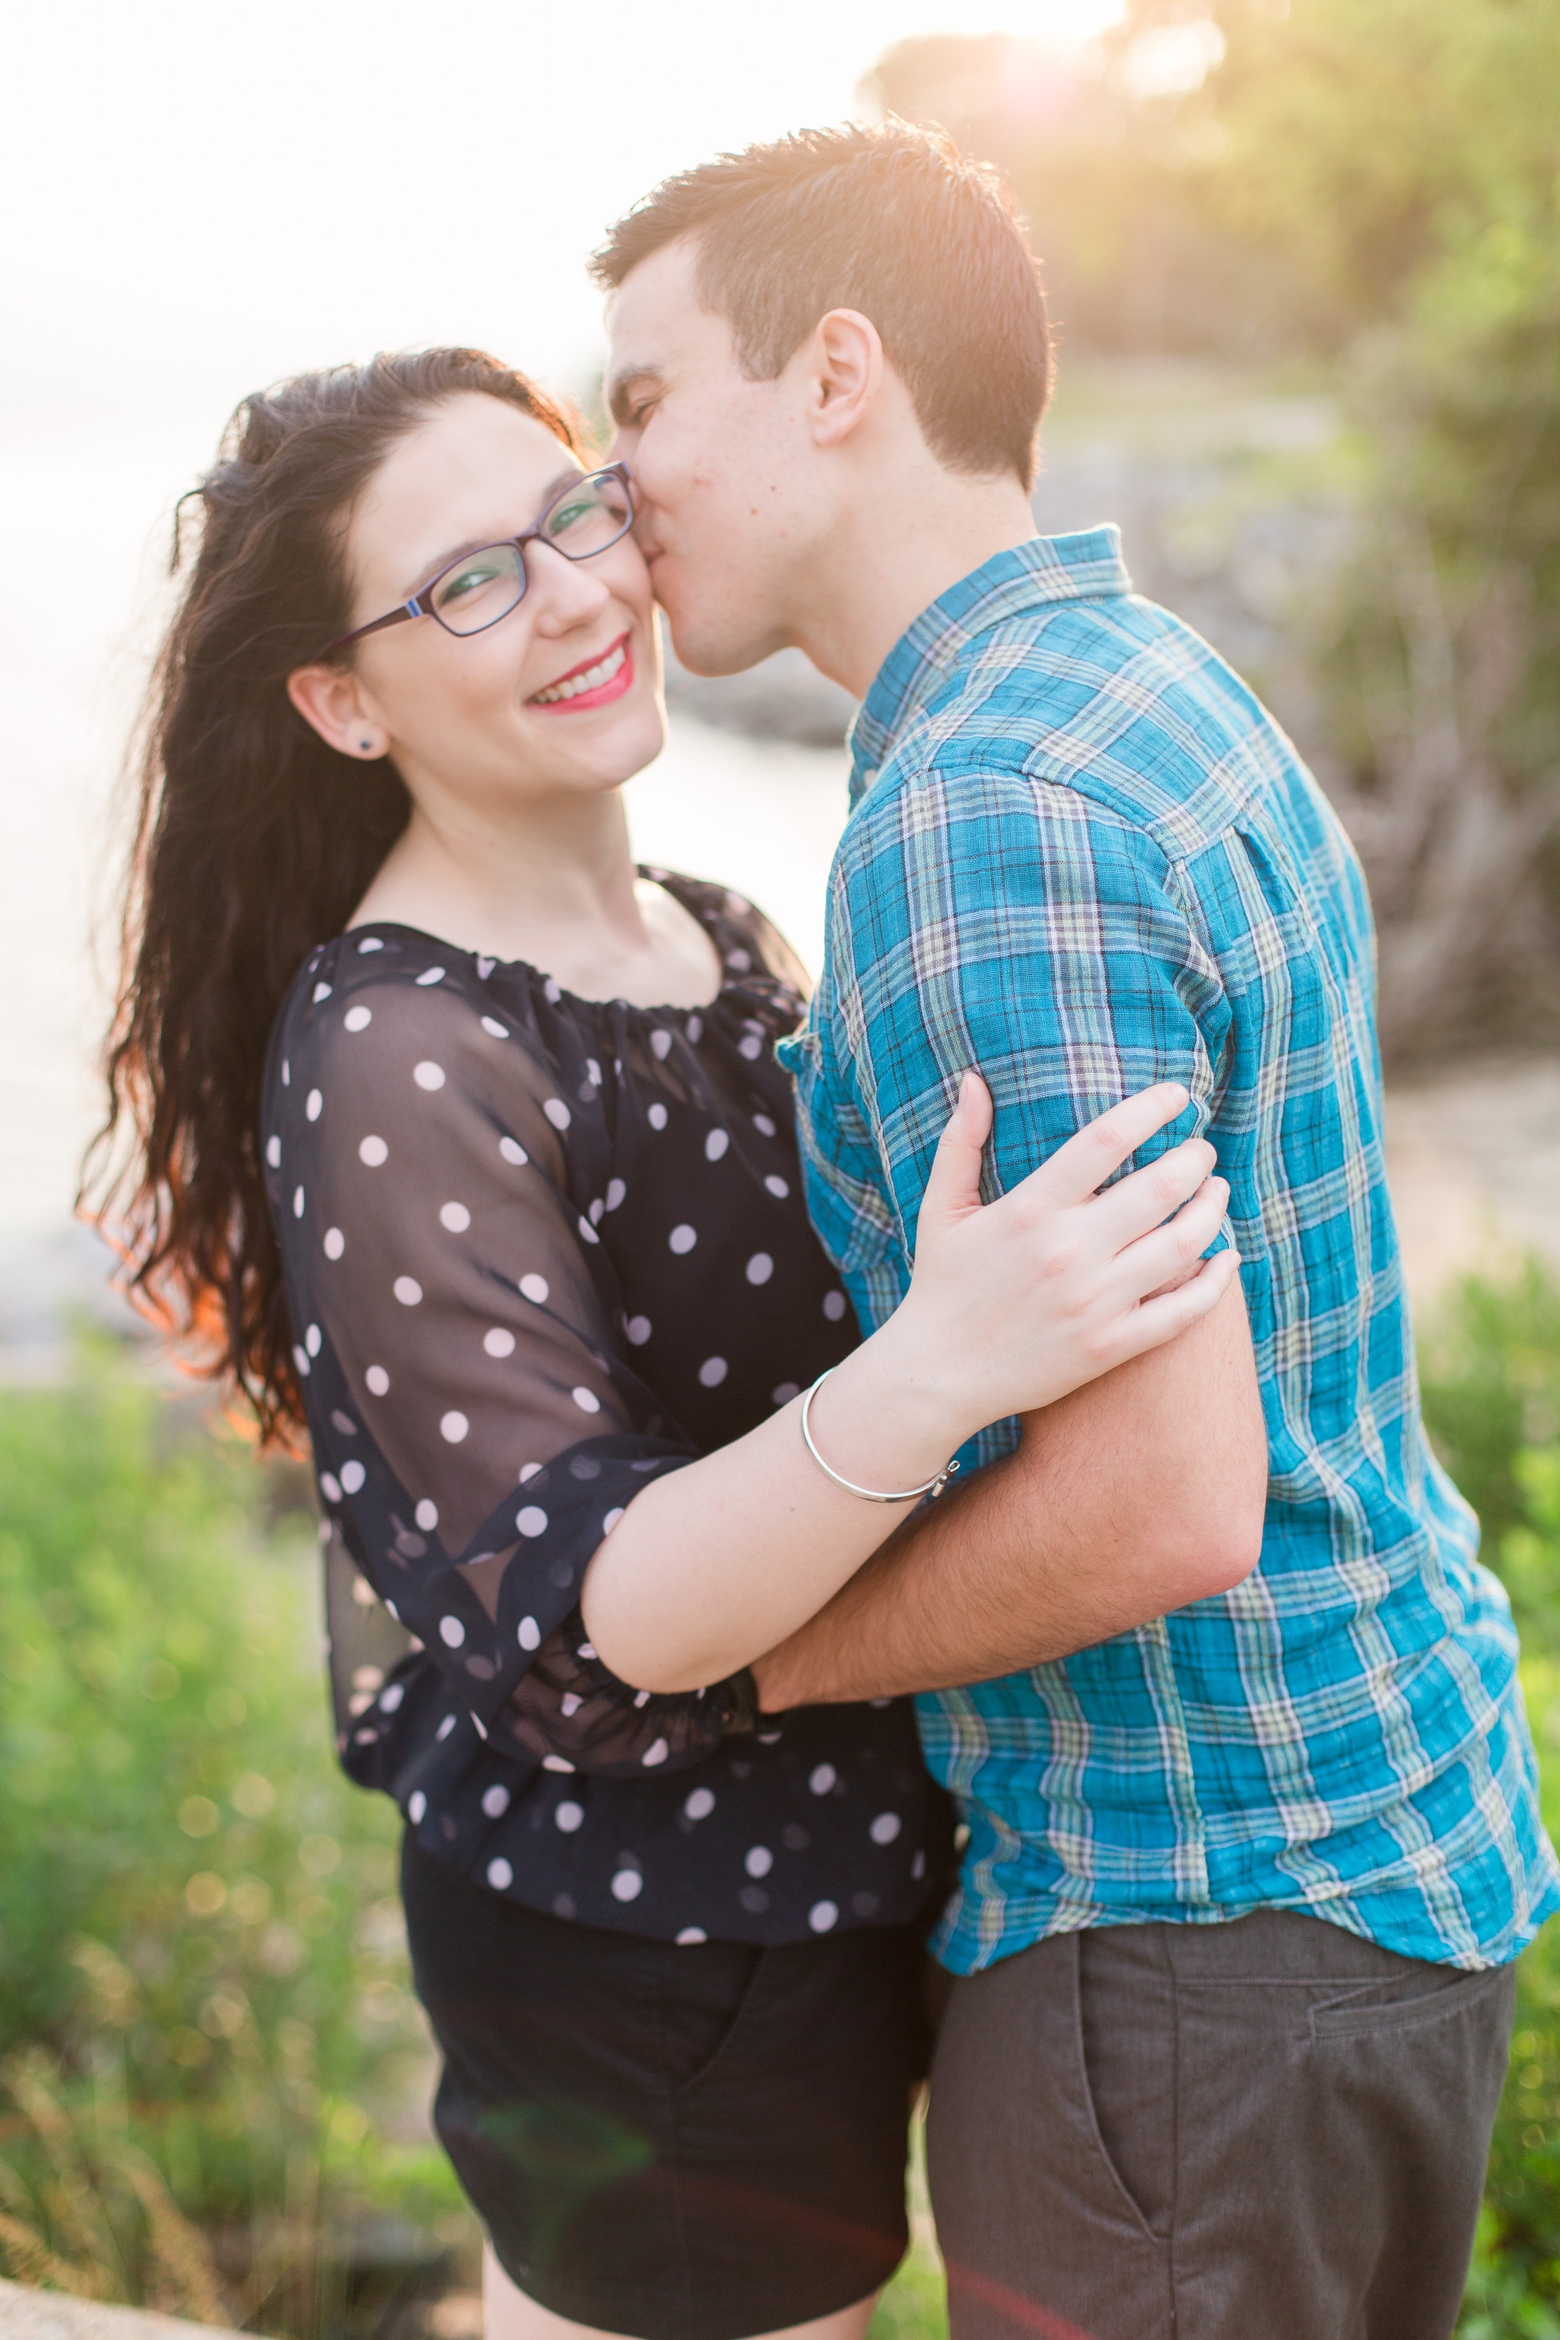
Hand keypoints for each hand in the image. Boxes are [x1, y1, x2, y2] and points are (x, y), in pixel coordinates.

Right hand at [879, 1073, 1238, 1443]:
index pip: (1107, 1140)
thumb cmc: (941, 1285)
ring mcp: (1093, 1302)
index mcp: (1029, 1209)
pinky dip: (1216, 1282)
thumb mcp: (941, 1209)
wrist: (937, 1376)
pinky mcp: (1109, 1346)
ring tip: (1216, 1191)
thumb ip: (961, 1141)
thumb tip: (974, 1080)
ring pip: (1183, 1243)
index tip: (1179, 1096)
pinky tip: (1226, 1258)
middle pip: (1161, 1187)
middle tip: (1202, 1150)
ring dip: (1213, 1209)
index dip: (1152, 1109)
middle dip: (1195, 1159)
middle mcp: (1067, 1252)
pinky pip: (1182, 1311)